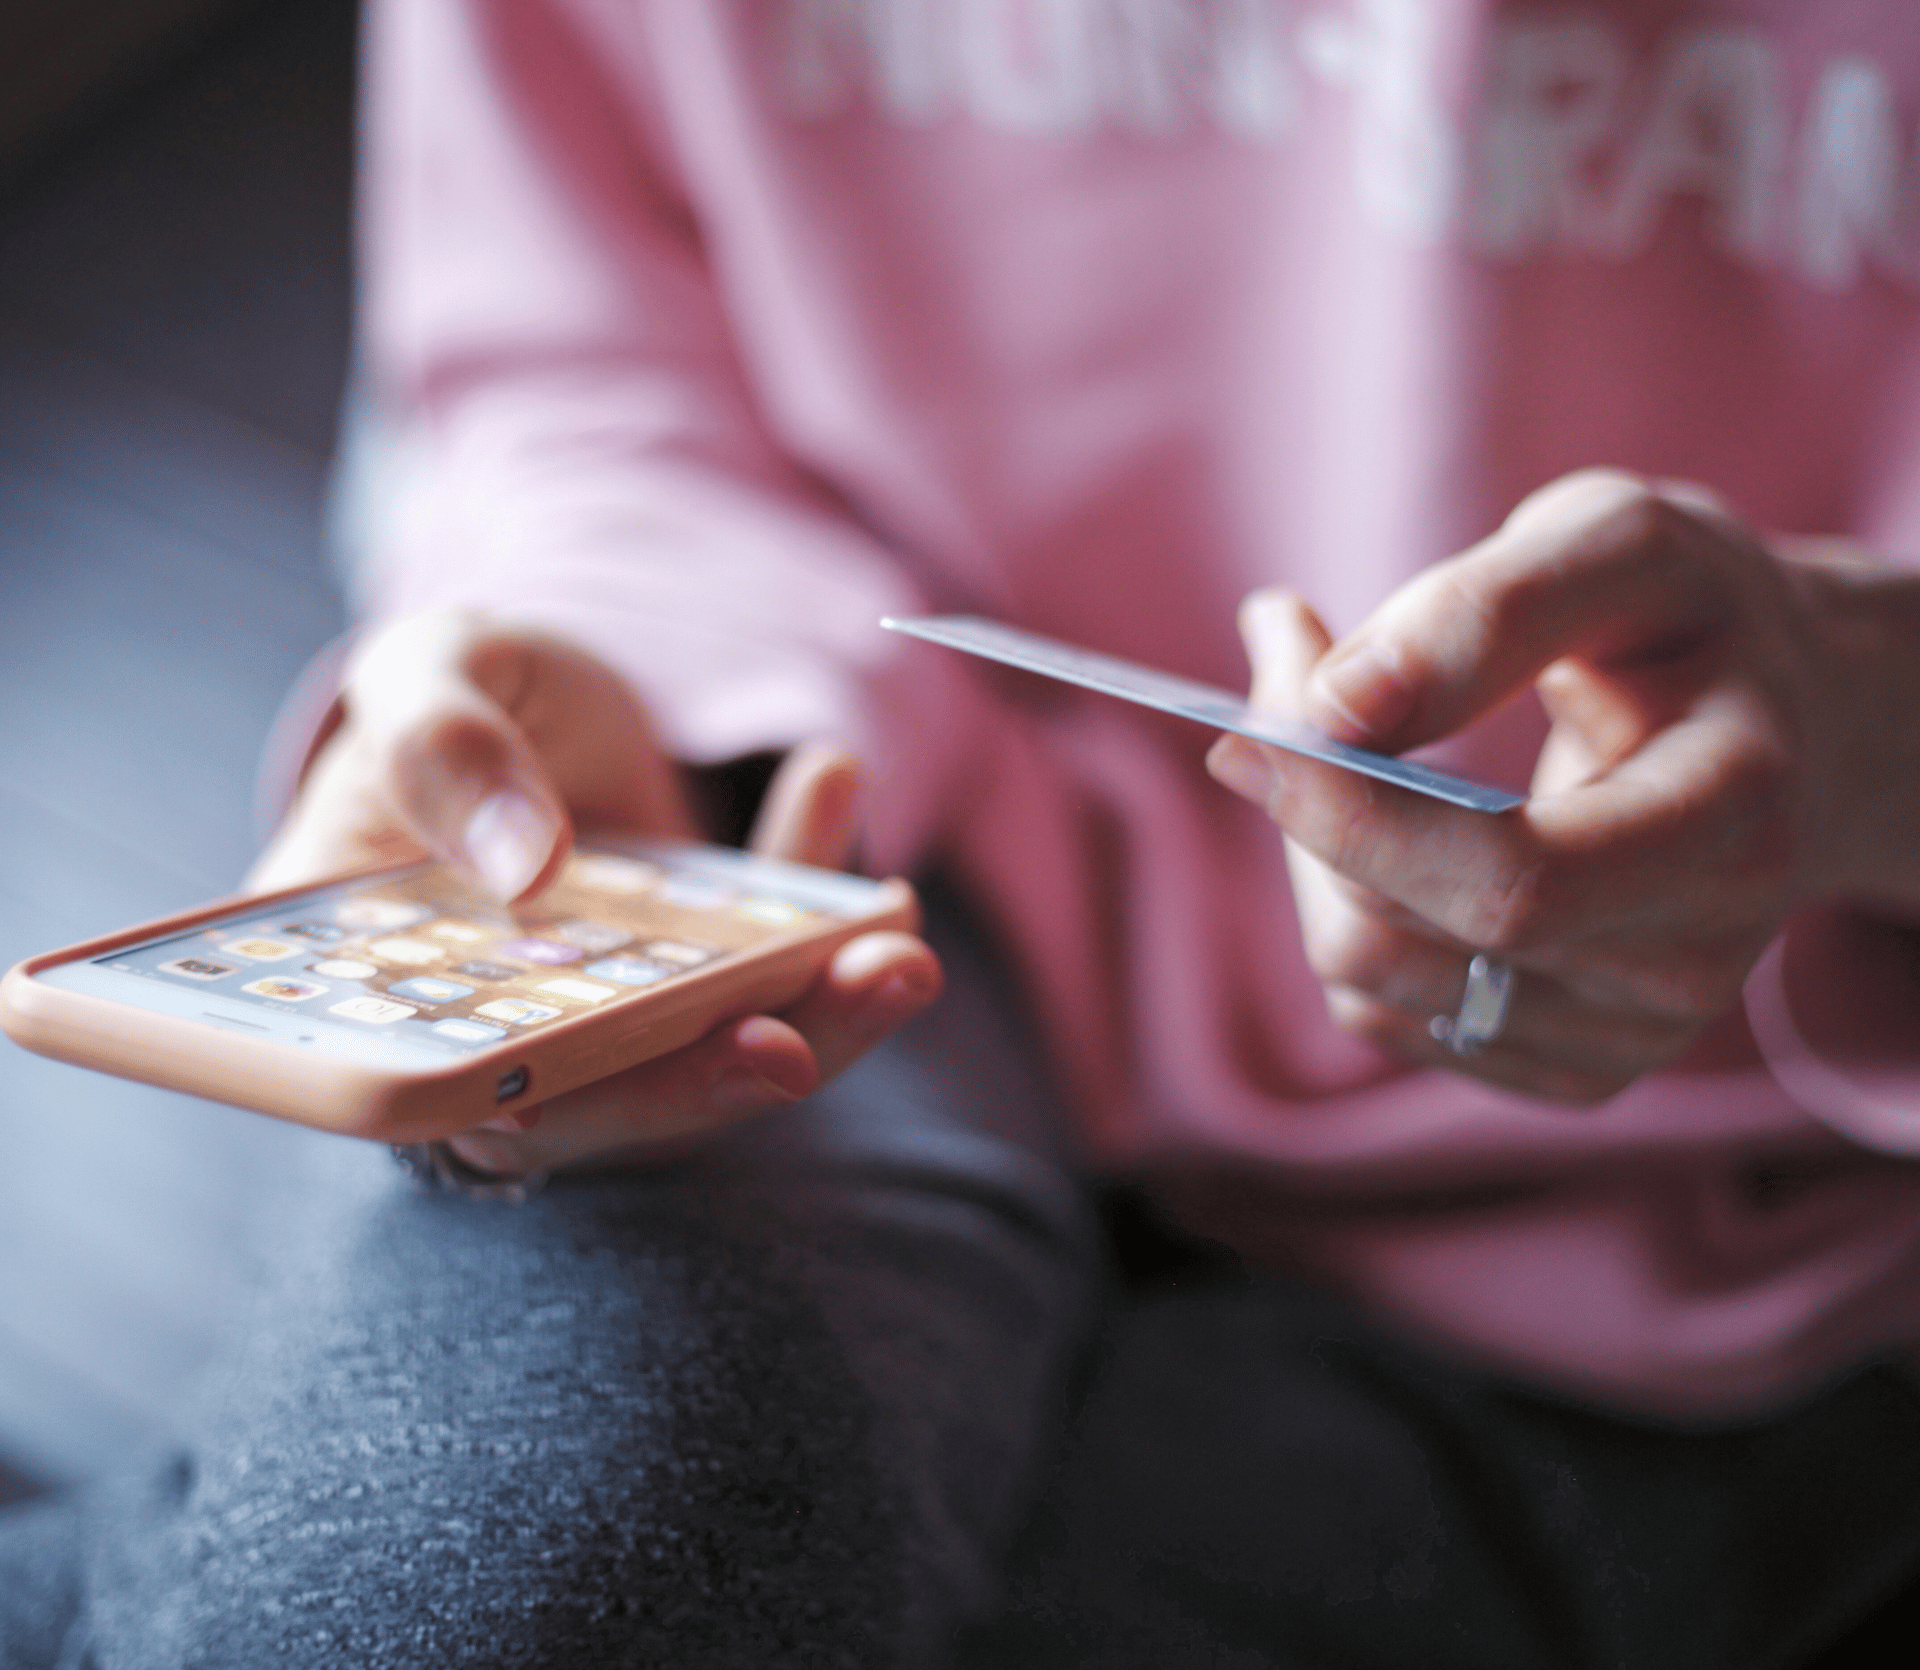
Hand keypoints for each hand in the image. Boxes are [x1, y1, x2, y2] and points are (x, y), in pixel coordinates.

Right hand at [249, 610, 940, 1170]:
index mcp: (388, 990)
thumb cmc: (447, 698)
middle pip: (605, 1099)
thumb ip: (440, 749)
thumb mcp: (423, 677)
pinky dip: (829, 907)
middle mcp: (512, 1032)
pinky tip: (839, 786)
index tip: (549, 1102)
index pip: (424, 1091)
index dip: (492, 1114)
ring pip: (719, 1056)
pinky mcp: (711, 980)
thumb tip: (527, 869)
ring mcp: (626, 1016)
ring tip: (896, 953)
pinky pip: (779, 965)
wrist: (537, 696)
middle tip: (787, 1046)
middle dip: (701, 1084)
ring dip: (818, 1023)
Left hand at [1206, 469, 1919, 1104]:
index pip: (1506, 883)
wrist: (1788, 732)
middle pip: (1398, 937)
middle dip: (1307, 805)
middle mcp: (1689, 968)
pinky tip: (1383, 818)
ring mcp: (1624, 1036)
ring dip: (1310, 845)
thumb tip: (1336, 705)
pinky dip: (1341, 899)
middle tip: (1280, 668)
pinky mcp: (1564, 1065)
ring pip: (1365, 975)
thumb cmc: (1692, 625)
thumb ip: (1490, 608)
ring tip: (1337, 726)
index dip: (1350, 811)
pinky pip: (1378, 1005)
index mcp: (1731, 831)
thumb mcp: (1620, 548)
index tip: (1258, 708)